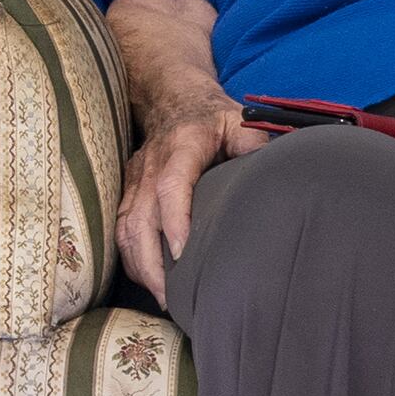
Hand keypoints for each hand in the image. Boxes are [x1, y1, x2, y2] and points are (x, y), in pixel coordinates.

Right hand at [115, 98, 265, 299]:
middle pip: (140, 218)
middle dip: (151, 261)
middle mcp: (151, 165)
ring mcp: (135, 179)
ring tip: (160, 296)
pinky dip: (131, 257)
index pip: (171, 185)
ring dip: (139, 265)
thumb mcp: (241, 122)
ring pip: (125, 228)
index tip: (180, 252)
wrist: (171, 98)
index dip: (173, 220)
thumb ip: (256, 148)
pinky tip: (148, 278)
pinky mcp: (128, 190)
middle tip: (169, 295)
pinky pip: (121, 228)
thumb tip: (273, 180)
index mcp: (182, 145)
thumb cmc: (212, 117)